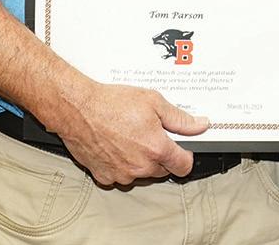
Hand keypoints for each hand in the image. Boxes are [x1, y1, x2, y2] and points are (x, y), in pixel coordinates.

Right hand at [55, 81, 209, 185]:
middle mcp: (140, 167)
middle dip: (161, 154)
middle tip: (150, 132)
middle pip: (163, 169)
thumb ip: (179, 118)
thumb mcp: (153, 101)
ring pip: (141, 173)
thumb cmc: (112, 103)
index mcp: (156, 149)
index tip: (182, 147)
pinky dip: (121, 164)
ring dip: (141, 160)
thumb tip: (200, 125)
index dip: (186, 155)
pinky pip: (120, 175)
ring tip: (130, 136)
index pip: (183, 166)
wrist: (79, 109)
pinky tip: (116, 145)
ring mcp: (121, 175)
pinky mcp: (104, 176)